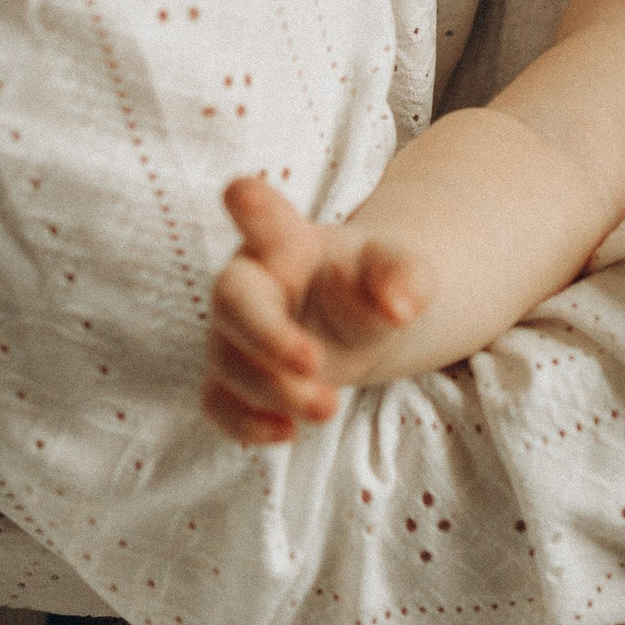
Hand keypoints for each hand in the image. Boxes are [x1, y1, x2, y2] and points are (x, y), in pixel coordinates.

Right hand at [202, 172, 430, 444]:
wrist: (358, 319)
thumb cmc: (370, 282)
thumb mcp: (401, 271)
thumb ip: (405, 278)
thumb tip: (399, 308)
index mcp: (285, 241)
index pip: (263, 217)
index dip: (251, 204)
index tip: (244, 192)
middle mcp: (249, 283)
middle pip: (233, 302)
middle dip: (267, 337)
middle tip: (314, 363)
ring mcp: (234, 333)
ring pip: (228, 362)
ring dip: (272, 390)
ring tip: (328, 407)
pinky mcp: (233, 379)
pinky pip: (219, 403)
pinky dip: (245, 423)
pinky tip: (287, 432)